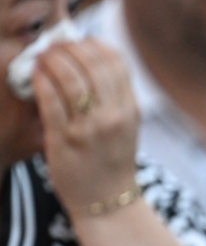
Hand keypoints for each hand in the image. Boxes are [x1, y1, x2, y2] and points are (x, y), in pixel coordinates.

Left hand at [31, 39, 139, 219]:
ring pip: (70, 79)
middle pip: (92, 65)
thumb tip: (92, 62)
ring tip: (42, 57)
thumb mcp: (126, 127)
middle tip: (54, 46)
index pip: (115, 63)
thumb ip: (115, 98)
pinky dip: (41, 82)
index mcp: (130, 110)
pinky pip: (51, 102)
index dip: (94, 45)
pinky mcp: (65, 140)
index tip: (79, 42)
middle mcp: (113, 117)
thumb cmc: (112, 162)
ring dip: (52, 61)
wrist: (108, 202)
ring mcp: (89, 129)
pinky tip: (35, 75)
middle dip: (69, 48)